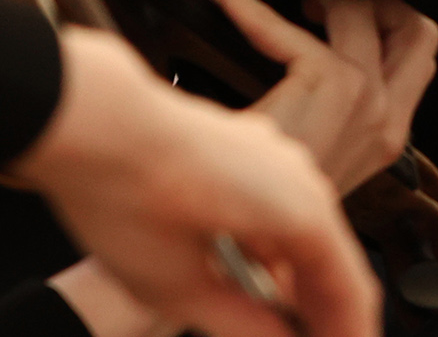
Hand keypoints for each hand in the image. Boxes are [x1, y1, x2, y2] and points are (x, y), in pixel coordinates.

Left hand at [9, 28, 377, 336]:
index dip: (347, 333)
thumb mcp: (181, 289)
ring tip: (275, 324)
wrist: (87, 121)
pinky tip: (245, 278)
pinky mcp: (242, 148)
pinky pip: (276, 207)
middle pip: (332, 259)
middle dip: (323, 311)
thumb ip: (245, 327)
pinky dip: (273, 250)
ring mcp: (271, 155)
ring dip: (297, 282)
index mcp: (300, 212)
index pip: (350, 291)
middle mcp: (298, 176)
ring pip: (303, 232)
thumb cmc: (128, 192)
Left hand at [196, 0, 437, 194]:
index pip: (418, 53)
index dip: (385, 15)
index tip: (333, 0)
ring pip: (368, 7)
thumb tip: (315, 52)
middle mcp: (387, 117)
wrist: (232, 239)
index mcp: (387, 134)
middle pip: (414, 25)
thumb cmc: (257, 199)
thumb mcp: (310, 157)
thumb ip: (330, 114)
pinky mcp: (331, 85)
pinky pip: (283, 22)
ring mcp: (367, 101)